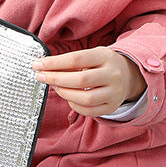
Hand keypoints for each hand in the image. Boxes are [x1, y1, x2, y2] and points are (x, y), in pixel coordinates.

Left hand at [32, 46, 146, 116]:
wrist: (128, 76)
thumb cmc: (101, 65)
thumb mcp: (91, 56)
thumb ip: (70, 61)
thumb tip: (43, 66)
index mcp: (106, 57)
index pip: (76, 59)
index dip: (54, 63)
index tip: (37, 65)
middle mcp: (113, 75)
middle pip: (81, 80)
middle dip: (56, 79)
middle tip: (41, 77)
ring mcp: (114, 93)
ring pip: (86, 98)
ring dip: (64, 93)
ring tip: (55, 87)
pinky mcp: (111, 107)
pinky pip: (89, 111)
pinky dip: (74, 105)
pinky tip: (68, 97)